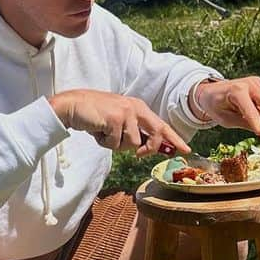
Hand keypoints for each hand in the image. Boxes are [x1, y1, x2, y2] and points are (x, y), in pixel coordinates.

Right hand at [49, 89, 190, 156]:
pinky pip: (116, 144)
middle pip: (156, 134)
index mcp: (139, 107)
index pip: (161, 125)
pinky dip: (105, 143)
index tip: (186, 150)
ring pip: (133, 144)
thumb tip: (150, 148)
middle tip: (139, 154)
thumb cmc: (96, 115)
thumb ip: (136, 132)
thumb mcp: (120, 121)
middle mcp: (135, 108)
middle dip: (149, 148)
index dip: (174, 139)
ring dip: (116, 145)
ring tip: (105, 133)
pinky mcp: (115, 118)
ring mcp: (126, 112)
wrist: (73, 106)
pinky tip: (98, 131)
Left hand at [192, 76, 259, 137]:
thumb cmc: (216, 106)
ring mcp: (254, 81)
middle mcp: (248, 83)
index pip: (252, 112)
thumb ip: (246, 125)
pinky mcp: (258, 82)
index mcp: (236, 91)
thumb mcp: (227, 120)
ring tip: (245, 118)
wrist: (211, 91)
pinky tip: (248, 110)